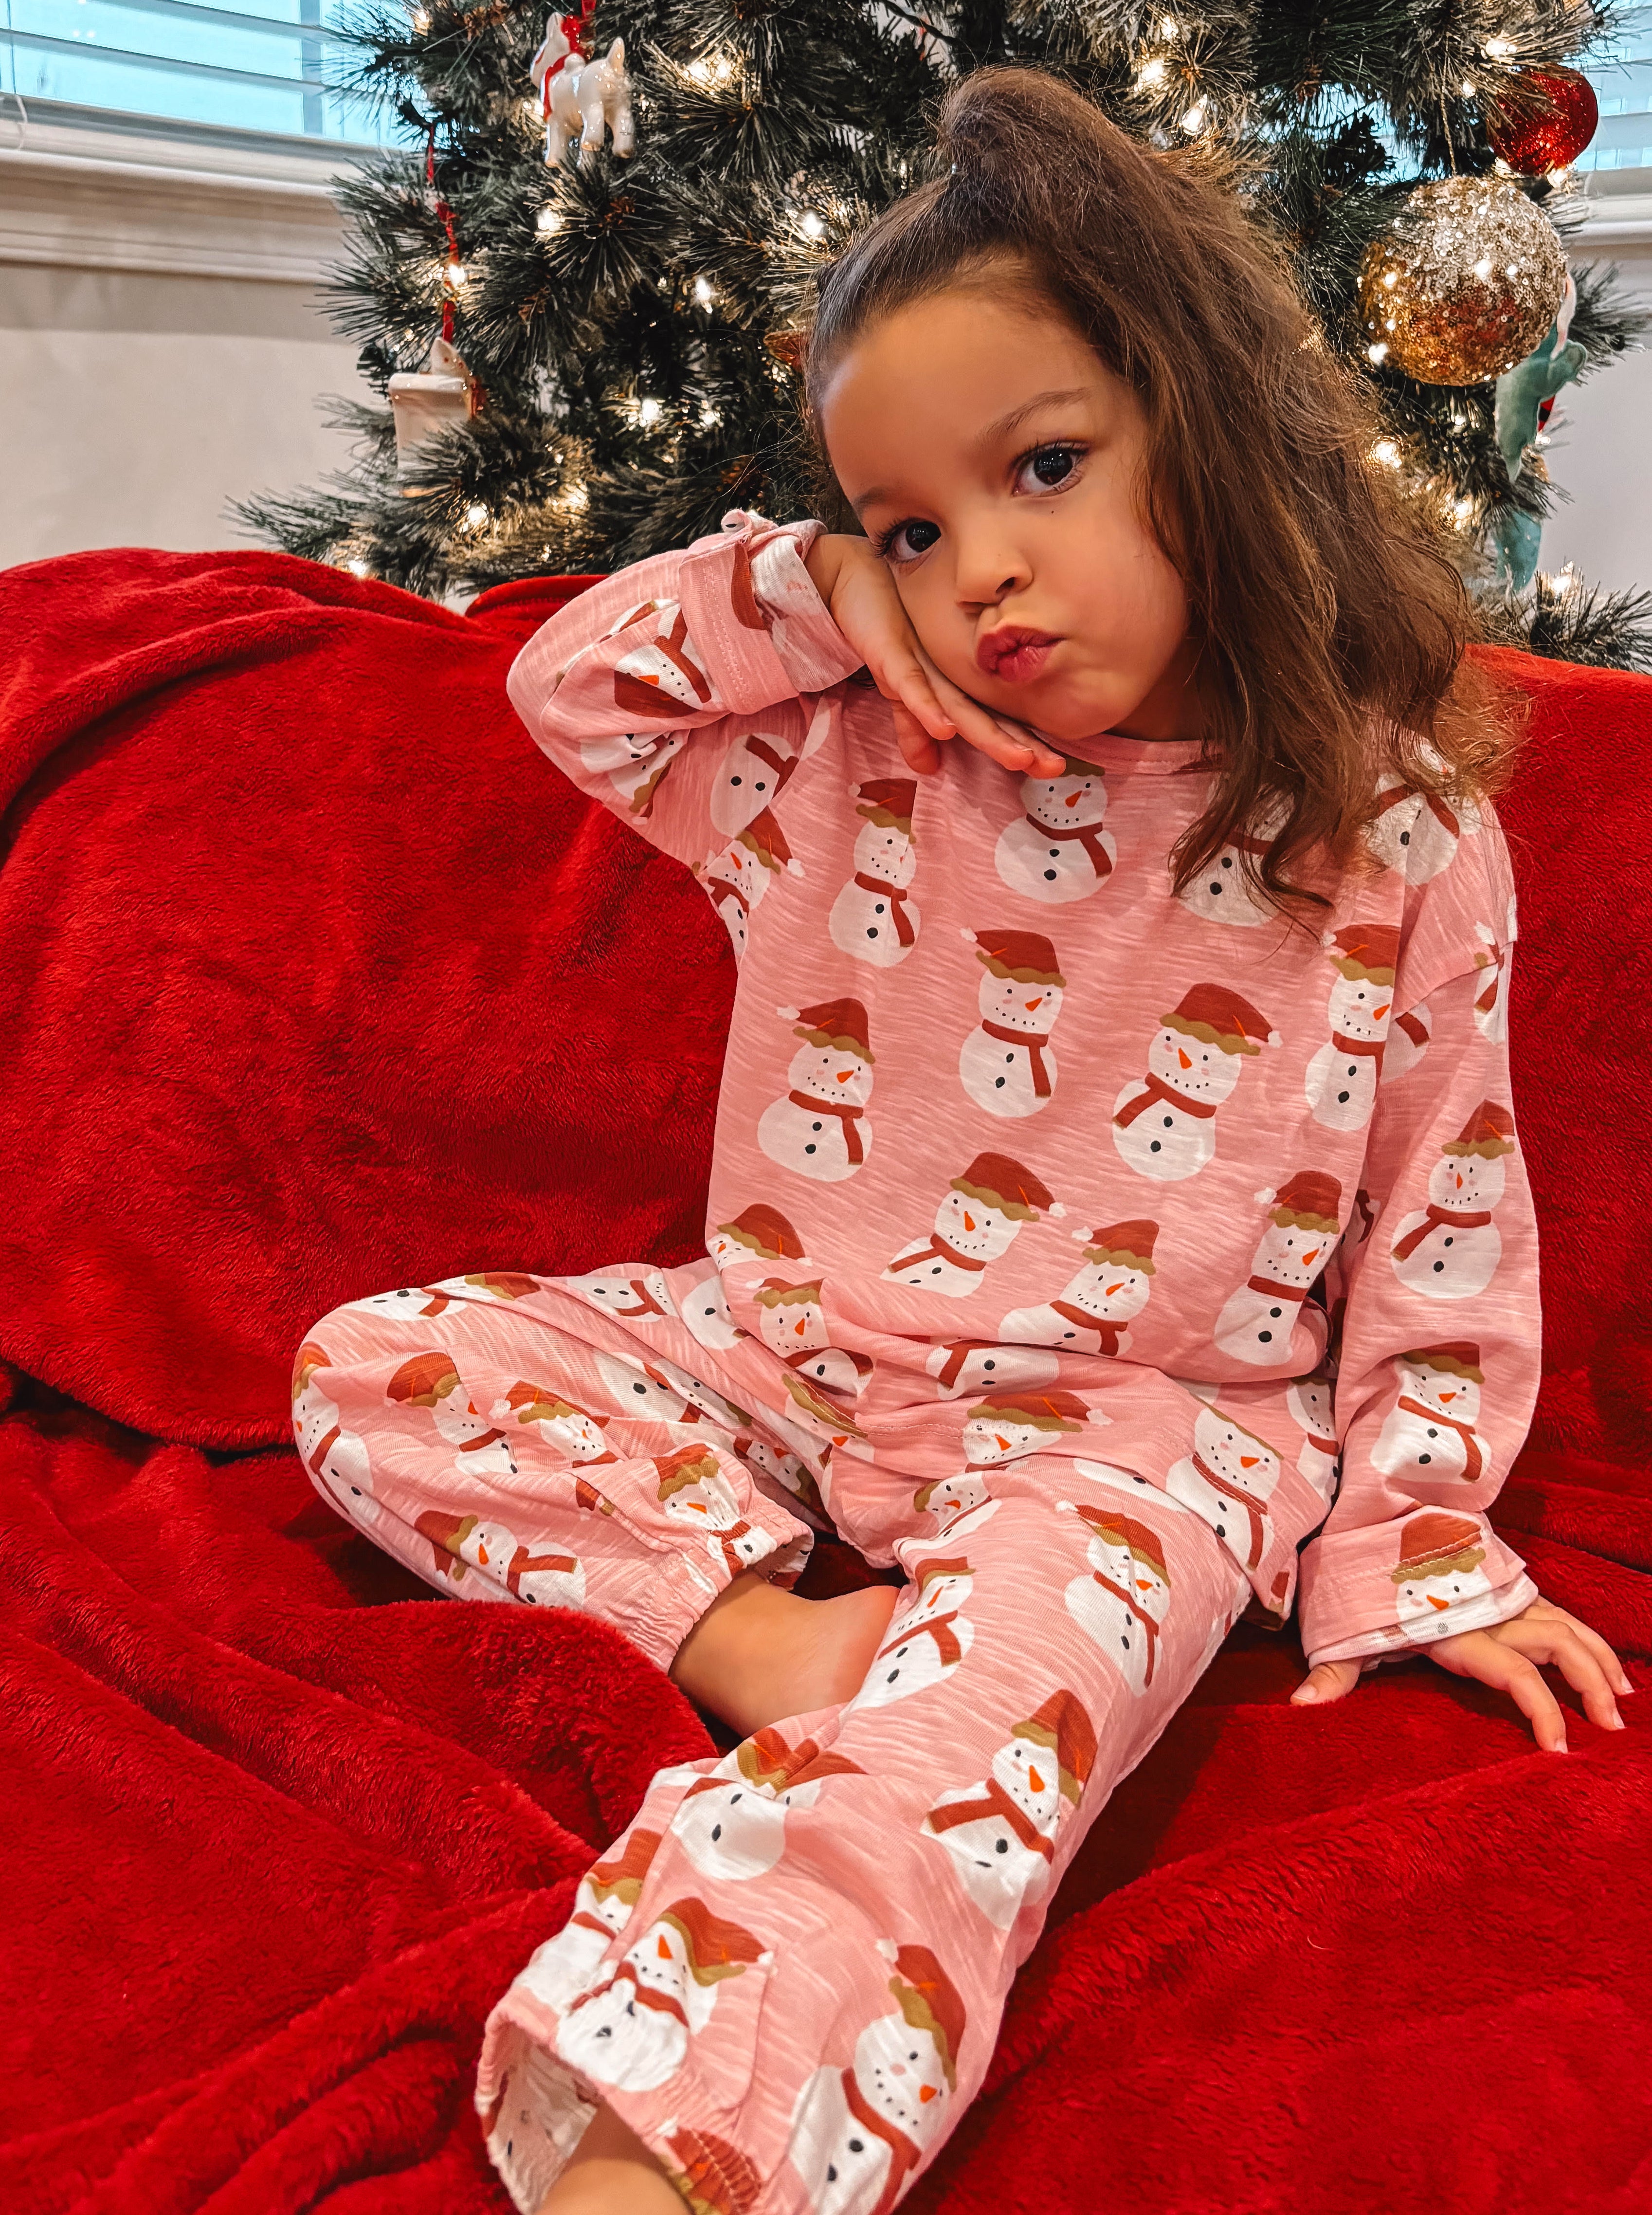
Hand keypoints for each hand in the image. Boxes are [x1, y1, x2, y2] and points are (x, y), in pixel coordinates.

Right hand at [804, 534, 1066, 779]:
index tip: (1054, 766)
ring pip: (959, 705)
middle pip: (986, 716)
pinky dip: (927, 707)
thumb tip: (927, 769)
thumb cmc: (888, 627)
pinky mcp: (891, 653)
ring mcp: (922, 663)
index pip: (992, 719)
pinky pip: (911, 684)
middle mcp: (947, 674)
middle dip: (1019, 743)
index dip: (1021, 743)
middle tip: (1052, 766)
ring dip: (988, 733)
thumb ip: (914, 726)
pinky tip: (946, 730)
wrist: (856, 579)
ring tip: (1018, 757)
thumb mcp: (901, 688)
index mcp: (953, 683)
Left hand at [1292, 1595, 1632, 1752]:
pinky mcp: (1506, 1586)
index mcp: (1456, 1628)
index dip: (1540, 1709)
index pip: (1514, 1673)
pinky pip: (1559, 1613)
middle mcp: (1490, 1611)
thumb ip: (1333, 1670)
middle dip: (1590, 1685)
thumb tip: (1301, 1705)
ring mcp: (1502, 1596)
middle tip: (1611, 1727)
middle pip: (1558, 1646)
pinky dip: (1588, 1639)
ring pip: (1568, 1626)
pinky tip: (1607, 1665)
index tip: (1560, 1747)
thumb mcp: (1343, 1626)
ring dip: (1600, 1661)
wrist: (1367, 1515)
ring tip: (1624, 1701)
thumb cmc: (1356, 1577)